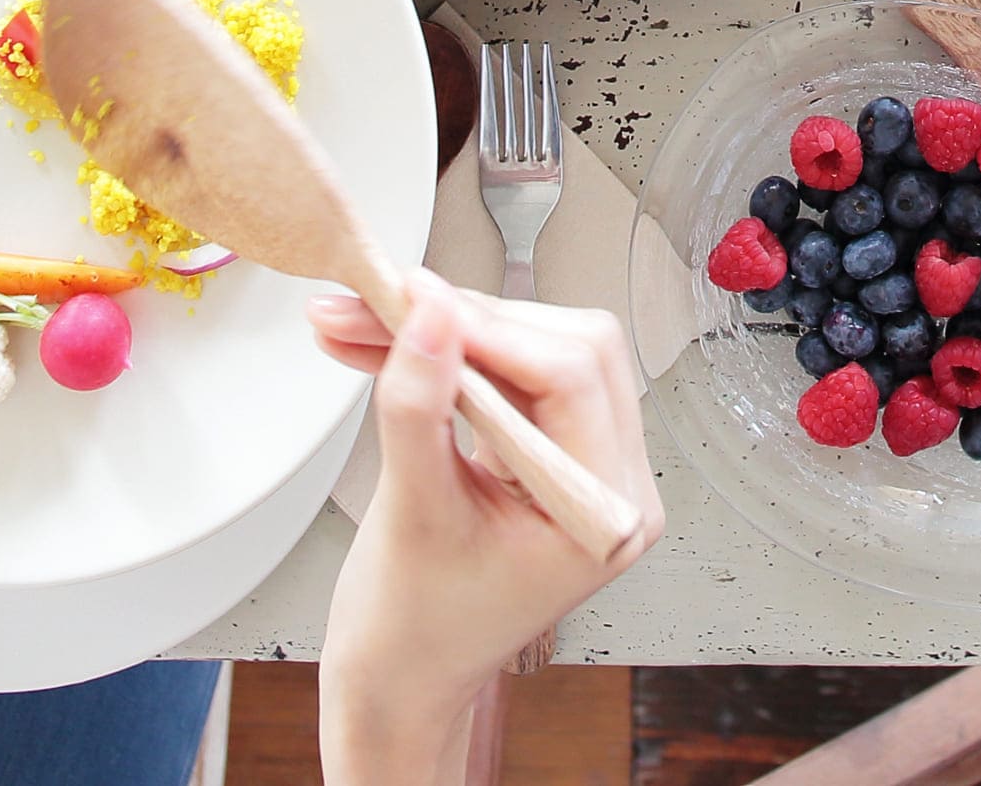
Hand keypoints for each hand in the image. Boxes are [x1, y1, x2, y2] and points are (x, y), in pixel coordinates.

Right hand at [311, 273, 660, 753]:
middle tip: (380, 304)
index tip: (411, 298)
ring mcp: (587, 470)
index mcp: (606, 514)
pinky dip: (452, 357)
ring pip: (536, 351)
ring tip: (366, 322)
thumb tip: (429, 313)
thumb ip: (419, 407)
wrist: (400, 681)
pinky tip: (392, 345)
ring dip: (451, 332)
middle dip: (467, 322)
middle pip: (564, 348)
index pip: (571, 376)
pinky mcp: (550, 455)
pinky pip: (513, 378)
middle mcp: (614, 486)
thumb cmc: (412, 633)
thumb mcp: (411, 514)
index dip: (489, 328)